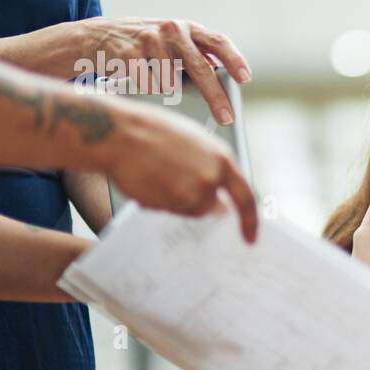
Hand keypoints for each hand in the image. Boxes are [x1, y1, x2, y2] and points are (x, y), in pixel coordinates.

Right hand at [79, 16, 251, 123]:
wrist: (95, 37)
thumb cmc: (143, 45)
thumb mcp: (172, 42)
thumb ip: (196, 54)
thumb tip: (224, 75)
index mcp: (188, 28)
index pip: (218, 42)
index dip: (234, 60)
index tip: (245, 79)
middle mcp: (171, 30)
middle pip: (200, 67)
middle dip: (215, 96)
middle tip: (226, 118)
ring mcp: (149, 39)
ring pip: (171, 81)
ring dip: (167, 90)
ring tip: (157, 84)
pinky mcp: (128, 52)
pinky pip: (148, 84)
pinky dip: (147, 89)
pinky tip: (140, 83)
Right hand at [105, 98, 258, 241]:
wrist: (118, 133)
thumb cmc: (152, 131)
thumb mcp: (195, 141)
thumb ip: (211, 168)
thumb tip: (218, 194)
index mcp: (222, 159)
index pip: (246, 198)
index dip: (249, 221)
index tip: (250, 238)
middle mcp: (211, 179)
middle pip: (209, 207)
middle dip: (193, 200)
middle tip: (172, 182)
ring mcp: (191, 194)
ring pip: (186, 209)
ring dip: (173, 199)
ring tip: (156, 173)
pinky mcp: (169, 204)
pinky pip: (166, 210)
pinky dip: (157, 201)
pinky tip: (146, 179)